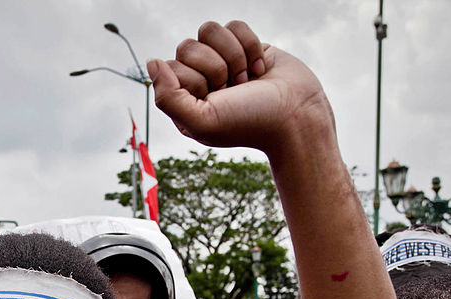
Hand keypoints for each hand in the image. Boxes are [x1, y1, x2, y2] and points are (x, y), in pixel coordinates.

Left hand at [149, 20, 329, 154]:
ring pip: (209, 29)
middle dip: (215, 67)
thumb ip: (168, 97)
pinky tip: (260, 68)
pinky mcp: (245, 47)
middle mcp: (201, 80)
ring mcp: (223, 61)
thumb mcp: (202, 120)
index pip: (170, 67)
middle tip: (233, 89)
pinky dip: (251, 45)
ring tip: (246, 78)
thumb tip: (152, 61)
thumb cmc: (250, 122)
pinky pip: (234, 25)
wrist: (297, 114)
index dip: (194, 78)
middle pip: (188, 46)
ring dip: (233, 54)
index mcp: (184, 101)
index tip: (215, 98)